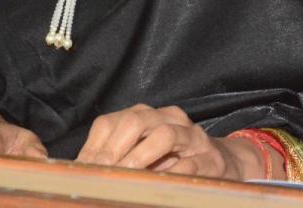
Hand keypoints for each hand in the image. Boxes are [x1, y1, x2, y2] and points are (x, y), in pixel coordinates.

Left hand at [76, 104, 262, 178]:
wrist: (220, 164)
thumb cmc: (172, 161)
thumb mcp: (141, 154)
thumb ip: (116, 158)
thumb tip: (82, 173)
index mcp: (144, 116)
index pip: (111, 122)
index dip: (94, 147)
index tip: (82, 170)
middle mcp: (167, 118)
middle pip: (135, 121)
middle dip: (114, 150)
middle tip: (102, 174)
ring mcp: (191, 136)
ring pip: (164, 136)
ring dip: (141, 158)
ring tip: (127, 177)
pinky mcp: (210, 159)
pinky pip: (189, 164)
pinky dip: (171, 174)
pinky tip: (158, 185)